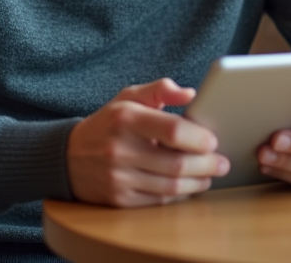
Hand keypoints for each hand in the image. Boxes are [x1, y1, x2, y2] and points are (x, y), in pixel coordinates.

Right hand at [67, 78, 229, 207]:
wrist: (68, 157)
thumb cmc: (107, 124)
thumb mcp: (127, 97)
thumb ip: (159, 89)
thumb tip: (190, 93)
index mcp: (125, 119)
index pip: (172, 131)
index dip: (199, 138)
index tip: (212, 140)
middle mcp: (120, 149)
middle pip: (177, 164)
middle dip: (207, 165)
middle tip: (222, 162)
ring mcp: (119, 177)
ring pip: (171, 186)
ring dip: (198, 182)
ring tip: (210, 175)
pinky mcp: (119, 199)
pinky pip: (159, 200)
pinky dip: (179, 195)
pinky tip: (188, 186)